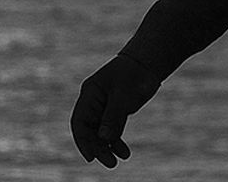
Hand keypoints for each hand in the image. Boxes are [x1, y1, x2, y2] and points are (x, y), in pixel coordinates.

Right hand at [70, 53, 161, 168]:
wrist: (148, 65)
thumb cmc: (133, 75)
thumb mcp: (123, 95)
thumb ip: (112, 117)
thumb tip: (103, 139)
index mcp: (90, 93)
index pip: (80, 121)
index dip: (82, 140)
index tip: (91, 157)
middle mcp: (94, 102)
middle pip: (89, 130)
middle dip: (97, 147)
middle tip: (110, 163)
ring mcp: (104, 107)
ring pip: (100, 133)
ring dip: (107, 147)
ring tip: (116, 161)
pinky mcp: (116, 112)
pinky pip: (112, 131)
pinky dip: (116, 142)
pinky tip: (124, 153)